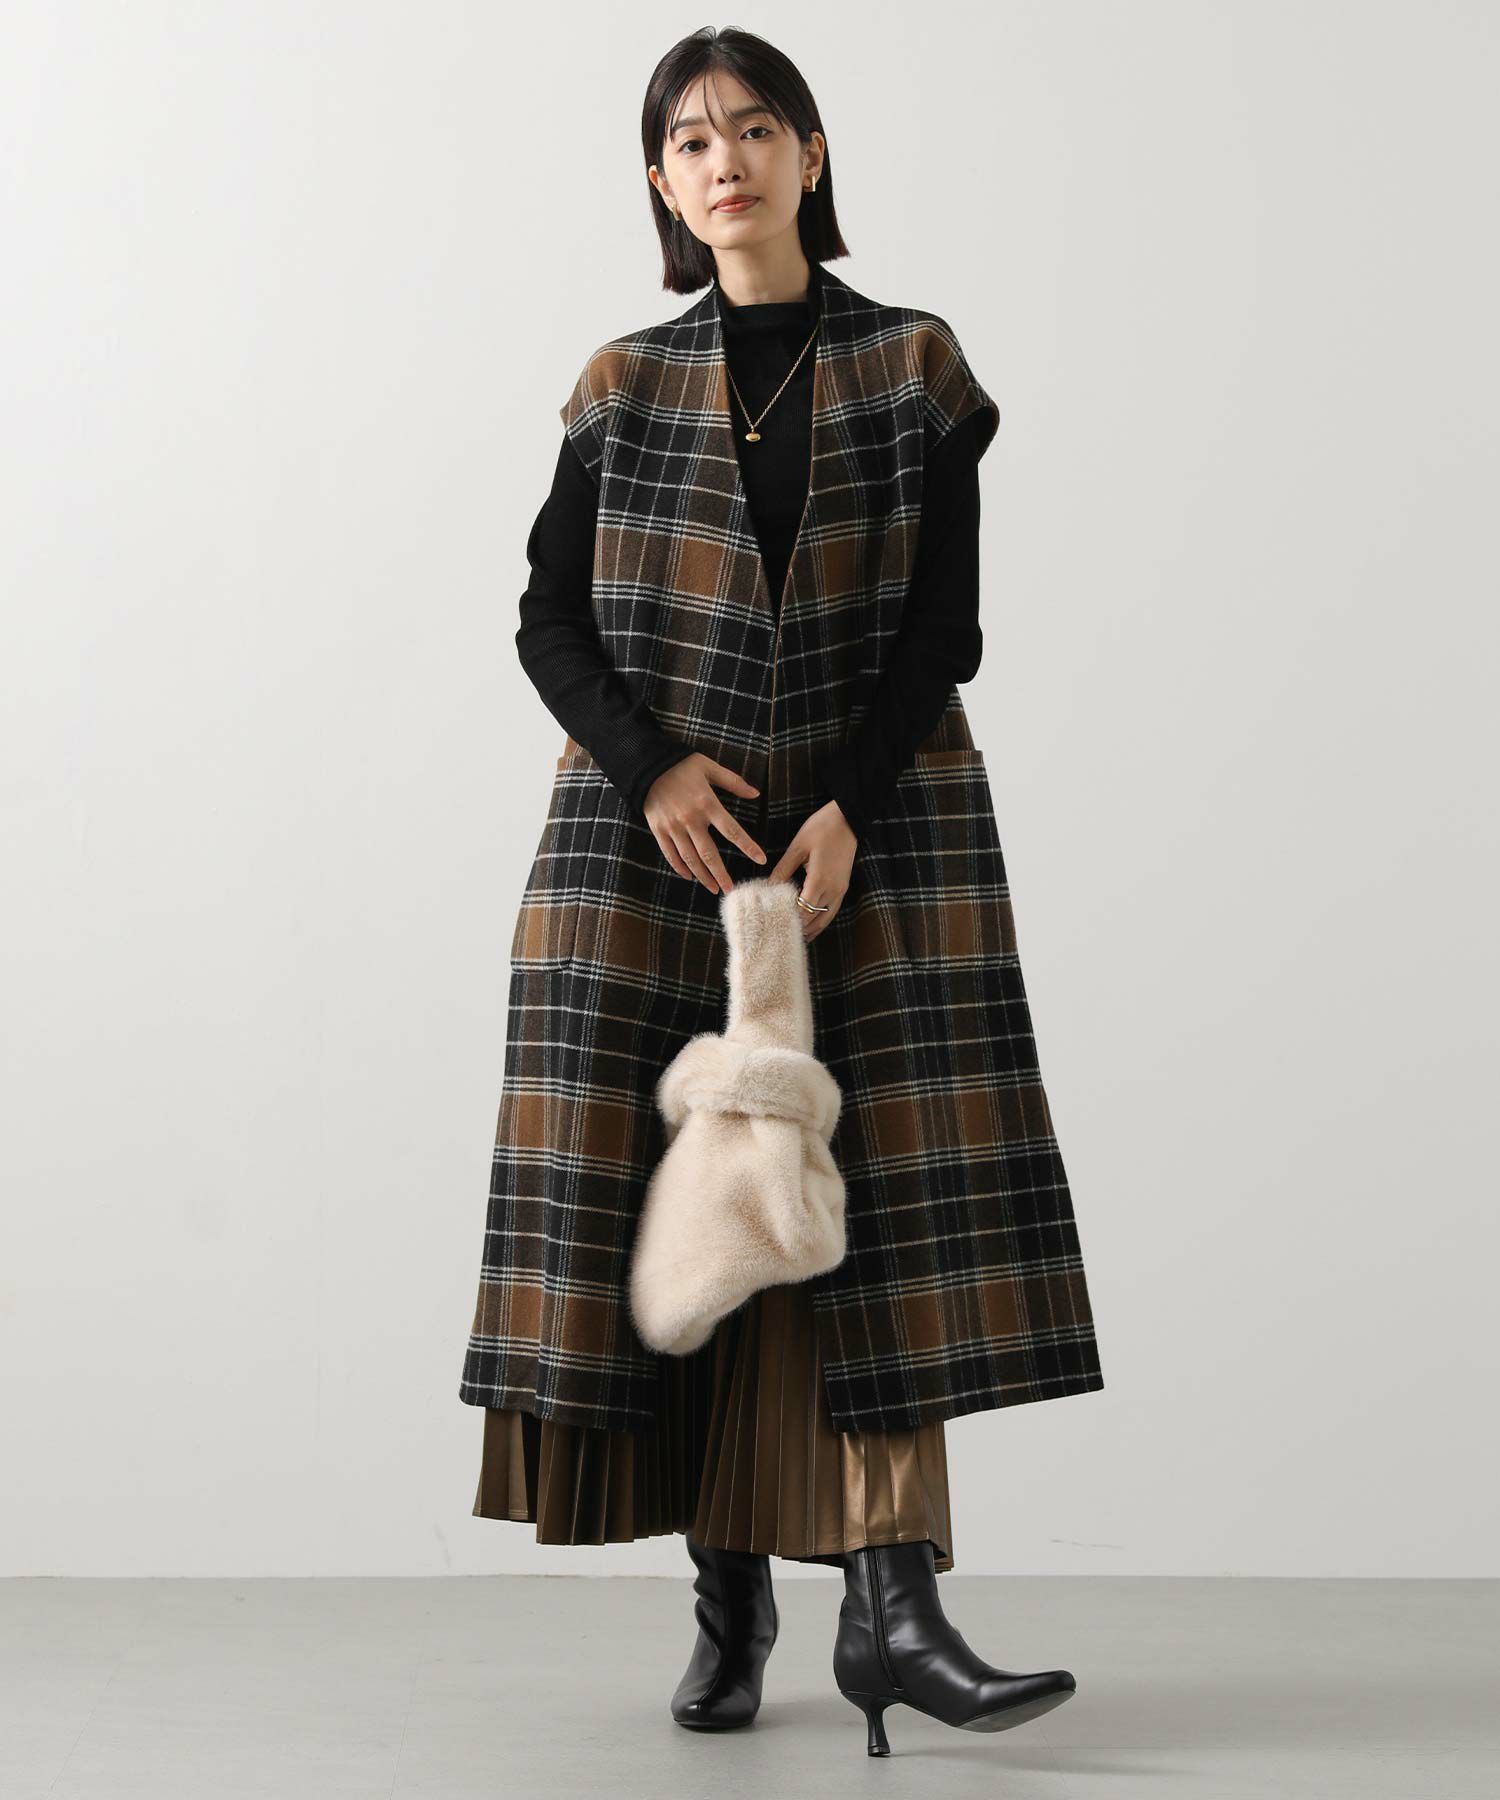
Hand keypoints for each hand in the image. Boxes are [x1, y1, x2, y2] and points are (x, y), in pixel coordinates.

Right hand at [642, 753, 766, 891]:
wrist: (647, 765)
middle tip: (730, 889)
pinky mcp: (659, 830)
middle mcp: (690, 819)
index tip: (760, 859)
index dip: (748, 846)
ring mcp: (673, 826)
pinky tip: (690, 876)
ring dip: (703, 876)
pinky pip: (670, 854)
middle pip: (709, 853)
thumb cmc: (682, 765)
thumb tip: (756, 794)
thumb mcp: (710, 767)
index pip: (732, 830)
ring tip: (713, 888)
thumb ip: (733, 782)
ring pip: (690, 858)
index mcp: (707, 804)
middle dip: (721, 874)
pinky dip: (680, 867)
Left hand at [765, 799, 856, 941]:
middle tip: (779, 934)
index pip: (802, 910)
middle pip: (813, 919)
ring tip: (793, 936)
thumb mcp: (798, 847)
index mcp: (819, 880)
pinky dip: (820, 920)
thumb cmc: (822, 828)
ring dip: (810, 928)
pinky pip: (831, 911)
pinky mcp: (843, 887)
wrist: (848, 818)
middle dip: (797, 927)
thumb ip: (783, 870)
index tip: (773, 923)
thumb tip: (768, 887)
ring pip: (825, 919)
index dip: (788, 919)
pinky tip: (810, 924)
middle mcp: (832, 890)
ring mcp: (840, 890)